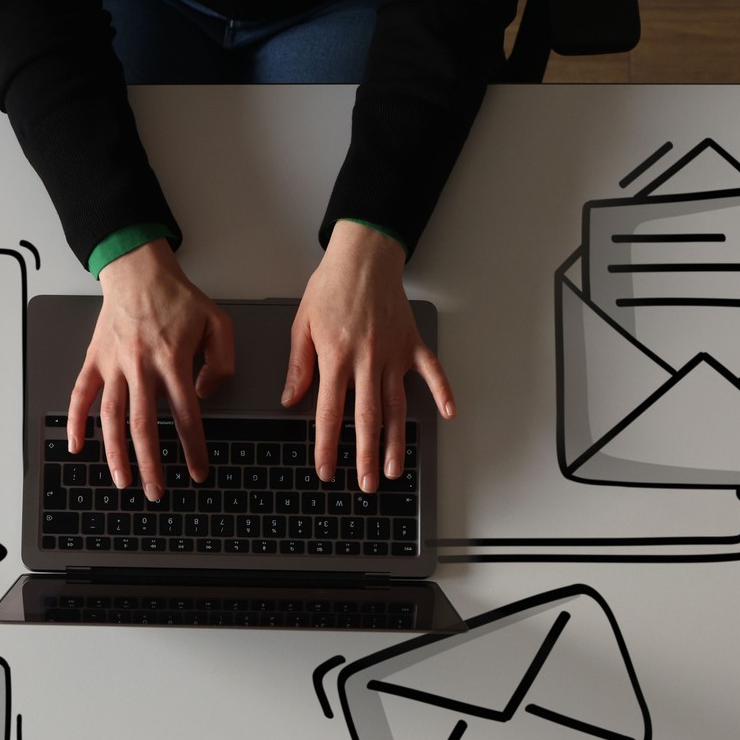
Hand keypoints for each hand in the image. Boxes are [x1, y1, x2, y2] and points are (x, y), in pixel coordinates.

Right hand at [69, 240, 235, 499]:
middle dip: (150, 464)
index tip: (198, 472)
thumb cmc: (178, 297)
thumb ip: (222, 363)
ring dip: (114, 453)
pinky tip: (76, 445)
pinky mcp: (95, 360)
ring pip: (110, 417)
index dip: (193, 448)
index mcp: (172, 360)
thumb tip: (205, 395)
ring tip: (121, 481)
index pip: (185, 415)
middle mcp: (140, 366)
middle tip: (156, 492)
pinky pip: (81, 395)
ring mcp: (113, 365)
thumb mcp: (218, 323)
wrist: (138, 271)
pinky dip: (76, 422)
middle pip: (143, 426)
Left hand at [282, 220, 454, 492]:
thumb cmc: (331, 286)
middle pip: (367, 418)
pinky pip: (431, 372)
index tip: (326, 470)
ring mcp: (394, 353)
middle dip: (365, 456)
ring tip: (395, 468)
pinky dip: (441, 393)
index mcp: (336, 356)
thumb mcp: (302, 324)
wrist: (364, 255)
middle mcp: (367, 360)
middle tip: (367, 484)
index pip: (329, 412)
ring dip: (396, 440)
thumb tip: (292, 399)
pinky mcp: (412, 343)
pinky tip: (447, 414)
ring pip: (396, 405)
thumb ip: (299, 365)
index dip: (327, 446)